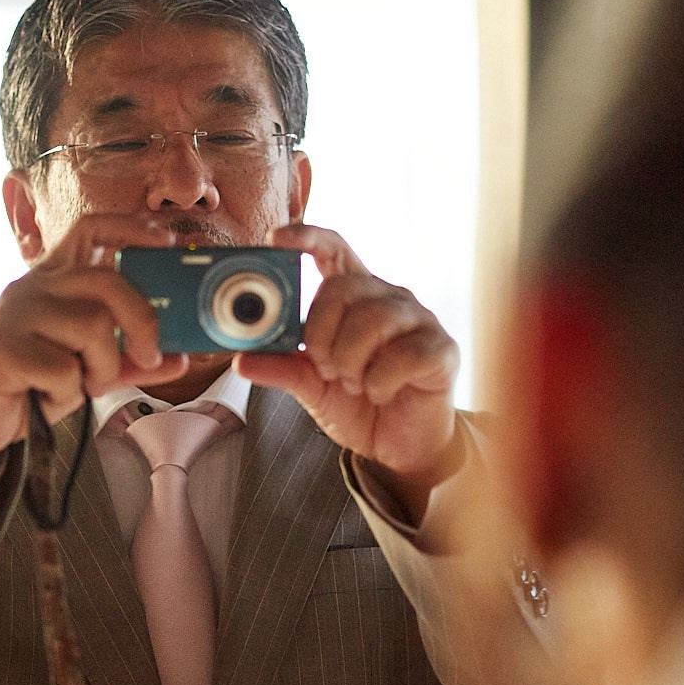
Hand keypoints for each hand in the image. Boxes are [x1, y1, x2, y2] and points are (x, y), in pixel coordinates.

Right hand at [0, 213, 191, 490]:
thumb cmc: (28, 385)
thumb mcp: (85, 368)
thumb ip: (129, 360)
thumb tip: (180, 358)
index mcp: (52, 282)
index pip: (90, 230)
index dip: (131, 229)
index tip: (166, 243)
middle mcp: (32, 288)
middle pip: (106, 281)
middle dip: (141, 321)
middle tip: (149, 356)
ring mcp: (13, 316)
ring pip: (91, 327)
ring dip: (101, 369)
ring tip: (80, 386)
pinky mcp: (0, 350)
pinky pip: (63, 369)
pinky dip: (67, 394)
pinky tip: (46, 398)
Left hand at [237, 223, 465, 516]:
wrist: (398, 447)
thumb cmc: (358, 406)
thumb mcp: (312, 387)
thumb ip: (282, 368)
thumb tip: (241, 359)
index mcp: (356, 298)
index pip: (334, 250)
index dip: (306, 238)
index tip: (275, 239)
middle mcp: (389, 299)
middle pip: (344, 287)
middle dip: (321, 332)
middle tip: (324, 368)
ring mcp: (420, 321)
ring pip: (374, 319)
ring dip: (350, 360)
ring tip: (352, 384)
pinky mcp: (442, 350)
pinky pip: (404, 355)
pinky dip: (380, 382)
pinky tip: (379, 393)